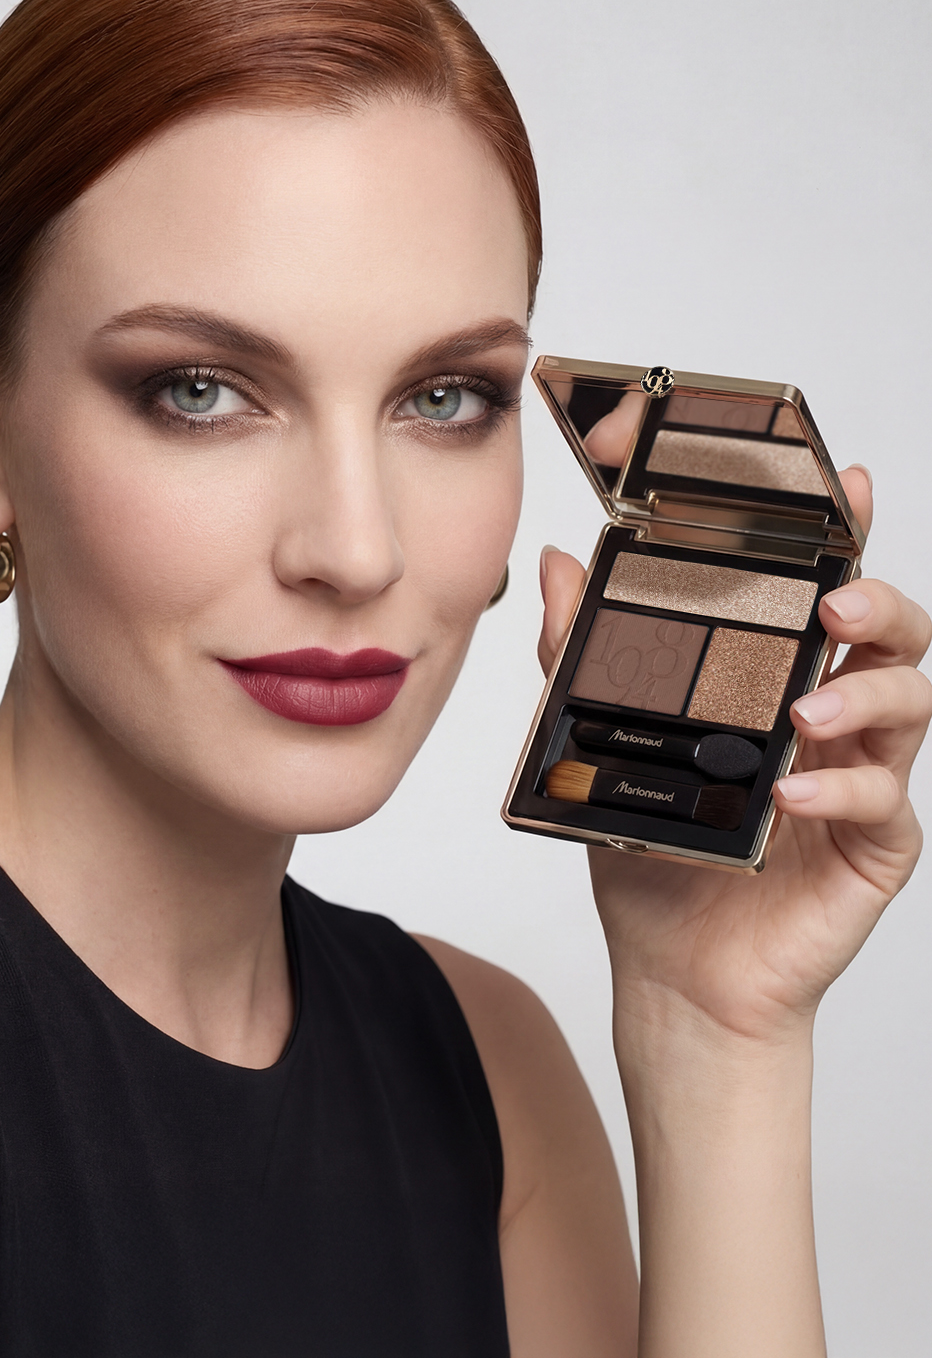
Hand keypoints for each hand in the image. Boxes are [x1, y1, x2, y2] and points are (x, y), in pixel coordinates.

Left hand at [538, 466, 931, 1041]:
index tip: (848, 487)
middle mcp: (831, 720)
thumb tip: (561, 564)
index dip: (846, 539)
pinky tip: (792, 791)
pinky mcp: (875, 845)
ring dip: (866, 694)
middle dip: (879, 603)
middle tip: (838, 601)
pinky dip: (842, 789)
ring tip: (807, 709)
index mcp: (780, 682)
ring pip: (910, 706)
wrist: (673, 971)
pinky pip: (885, 802)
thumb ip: (583, 655)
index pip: (822, 597)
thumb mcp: (608, 747)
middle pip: (893, 637)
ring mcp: (861, 779)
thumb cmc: (655, 855)